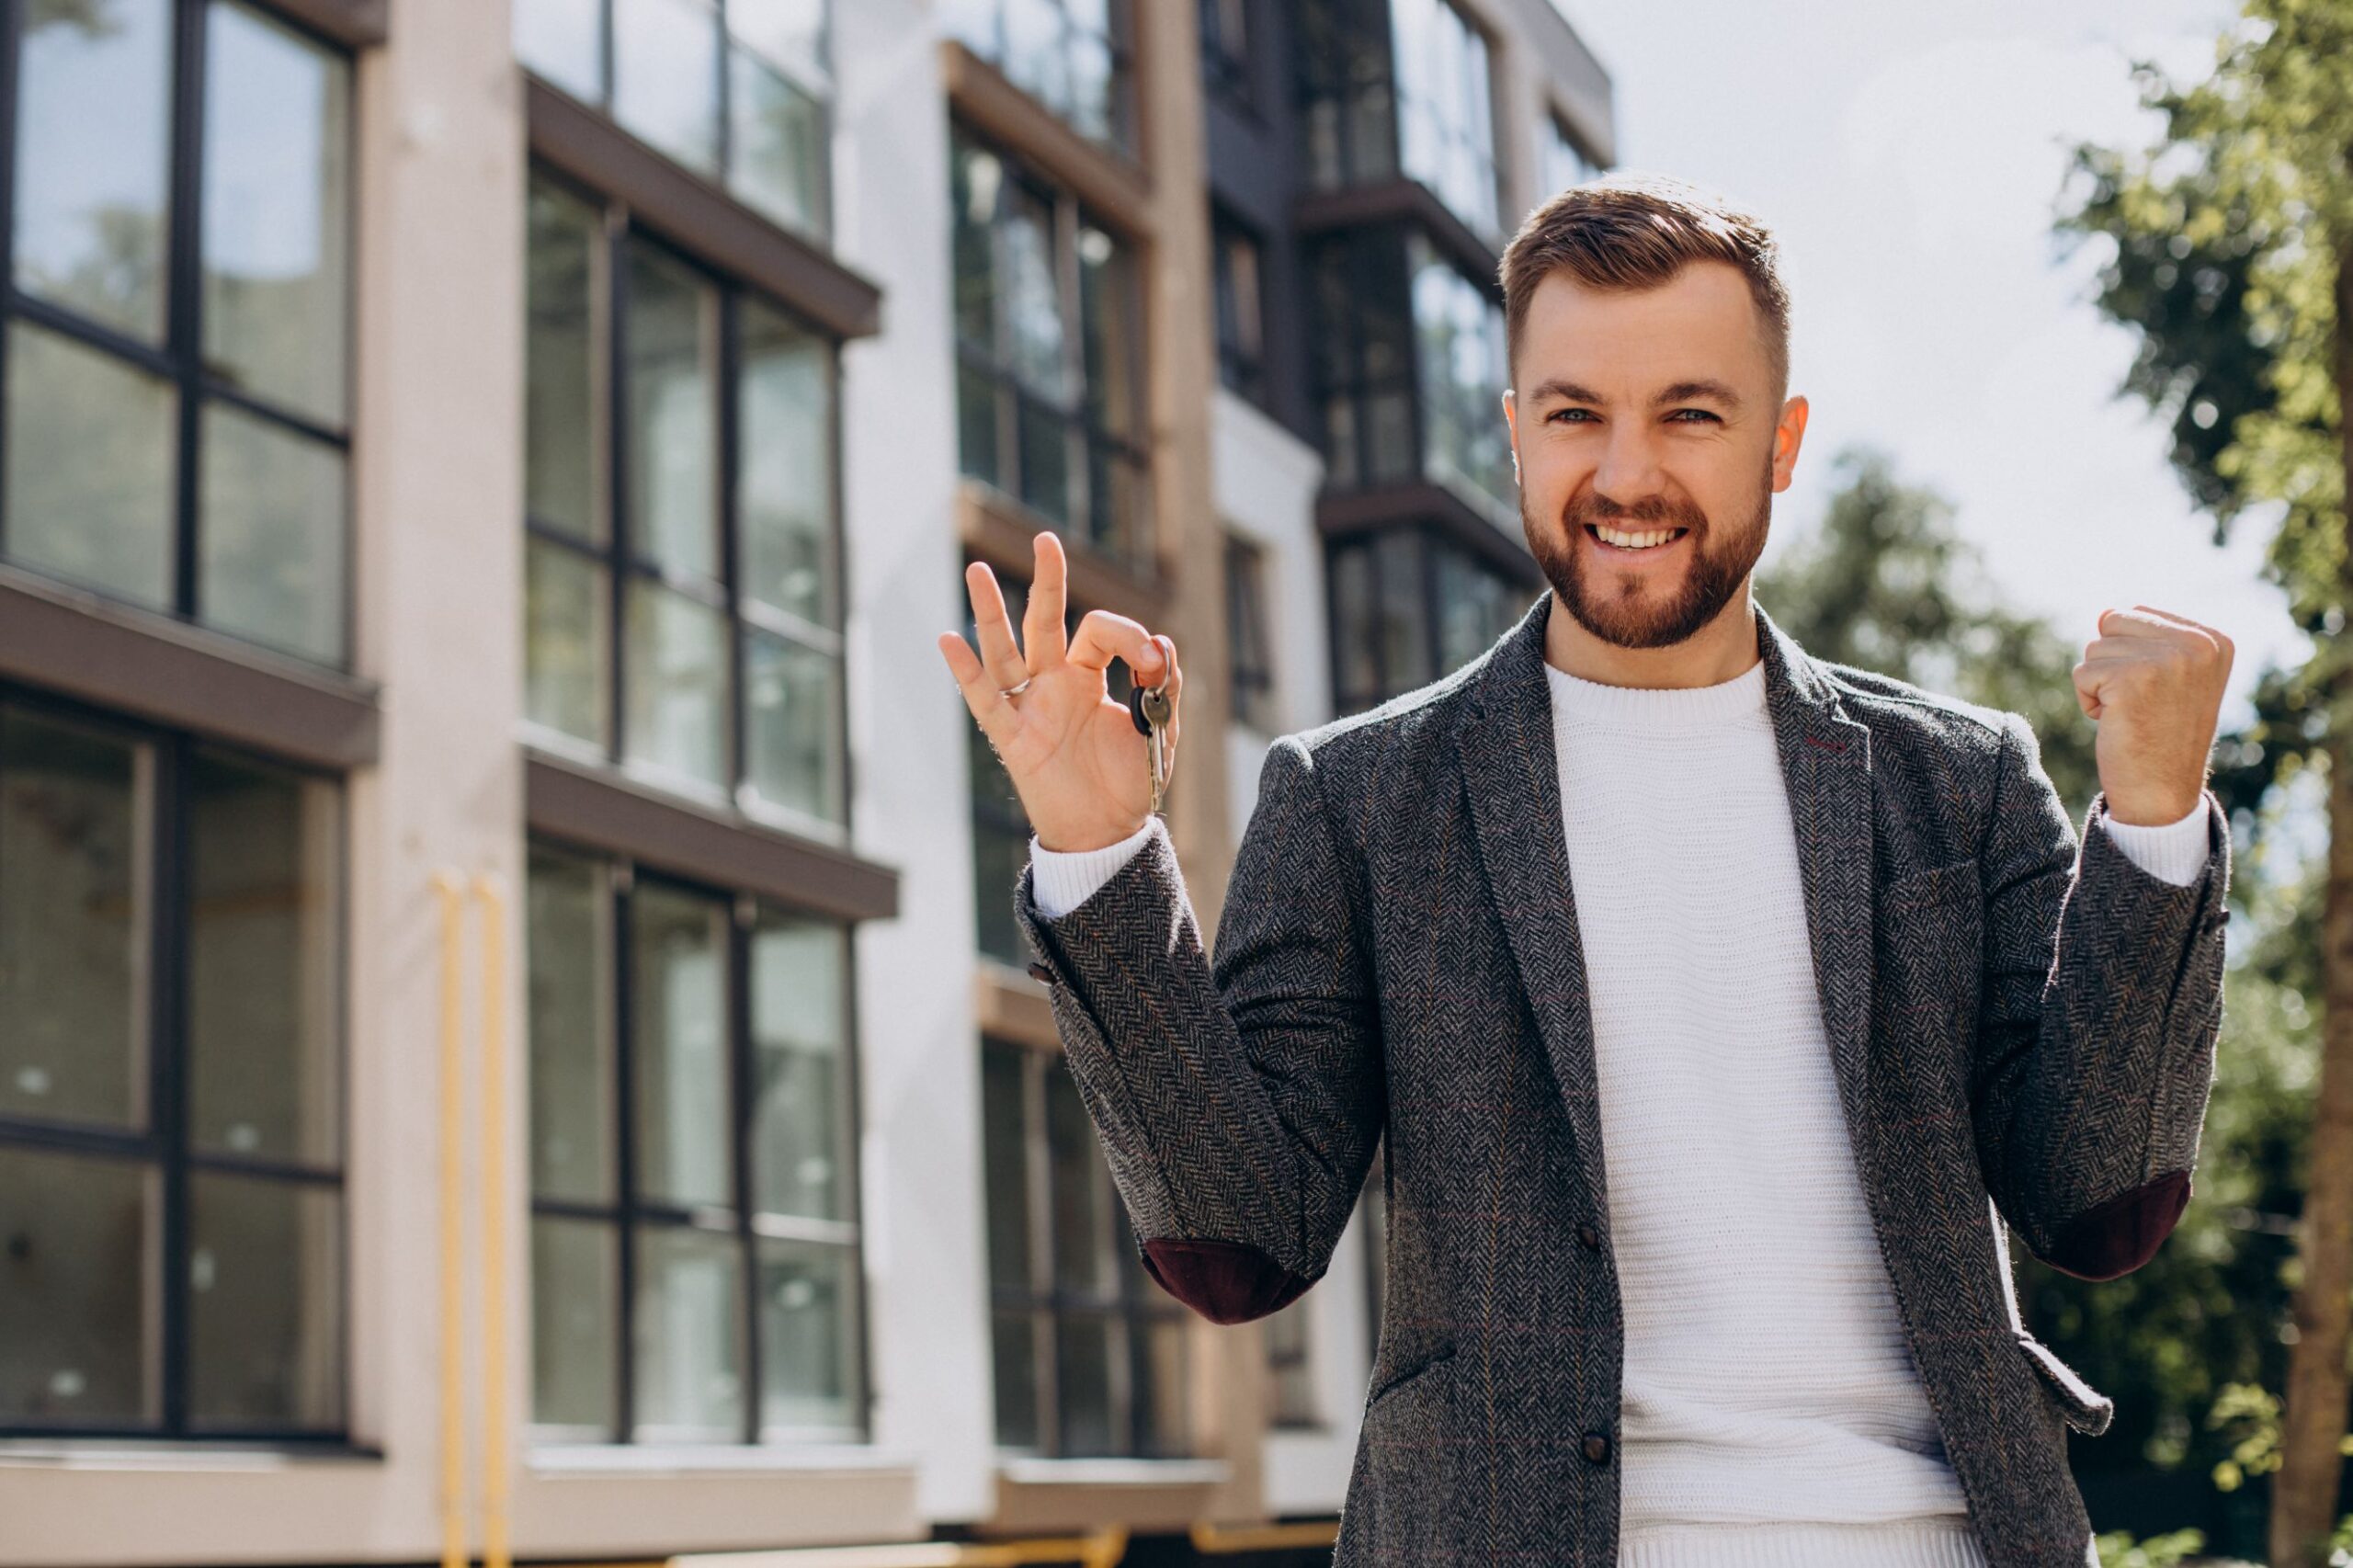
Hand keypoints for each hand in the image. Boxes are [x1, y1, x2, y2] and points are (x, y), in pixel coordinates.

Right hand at [937, 530, 1181, 853]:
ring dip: (992, 612)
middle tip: (1046, 540)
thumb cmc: (1129, 783)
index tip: (1153, 659)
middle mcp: (1055, 684)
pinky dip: (966, 672)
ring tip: (978, 570)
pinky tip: (948, 639)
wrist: (1109, 834)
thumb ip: (1165, 687)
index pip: (1100, 632)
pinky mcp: (1014, 739)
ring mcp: (1031, 708)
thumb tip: (1163, 643)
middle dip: (1048, 581)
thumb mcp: (1158, 730)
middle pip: (1045, 622)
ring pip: (1007, 651)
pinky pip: (987, 701)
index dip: (1129, 635)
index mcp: (1089, 677)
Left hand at [2072, 605, 2232, 825]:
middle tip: (2140, 703)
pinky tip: (2117, 723)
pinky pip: (2082, 674)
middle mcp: (2198, 644)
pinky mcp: (2133, 679)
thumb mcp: (2170, 677)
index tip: (2158, 692)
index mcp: (2214, 639)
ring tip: (2132, 714)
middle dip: (2111, 665)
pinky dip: (2088, 701)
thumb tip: (2104, 611)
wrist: (2162, 793)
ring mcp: (2168, 659)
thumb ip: (2147, 638)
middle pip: (2112, 623)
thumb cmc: (2161, 735)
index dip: (2130, 655)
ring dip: (2100, 685)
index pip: (2137, 613)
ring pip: (2094, 649)